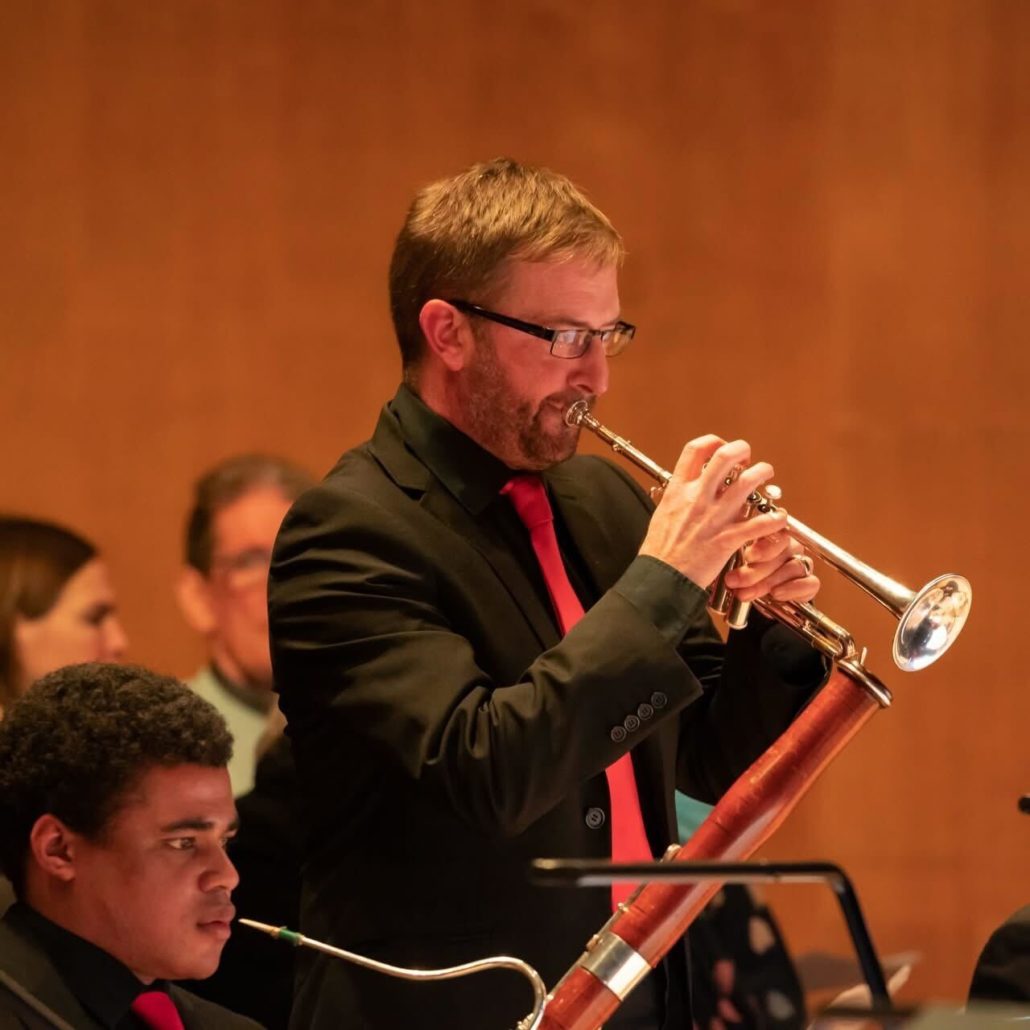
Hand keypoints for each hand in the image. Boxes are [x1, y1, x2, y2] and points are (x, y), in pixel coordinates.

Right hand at [639, 435, 787, 588]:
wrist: (661, 578)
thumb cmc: (660, 551)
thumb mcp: (662, 513)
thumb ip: (679, 497)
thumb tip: (690, 487)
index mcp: (679, 490)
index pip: (695, 450)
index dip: (713, 441)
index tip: (721, 446)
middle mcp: (697, 498)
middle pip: (725, 456)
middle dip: (743, 450)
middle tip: (748, 459)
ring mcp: (714, 518)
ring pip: (748, 482)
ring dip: (763, 474)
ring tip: (766, 477)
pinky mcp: (727, 539)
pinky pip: (759, 523)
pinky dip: (774, 519)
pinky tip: (777, 519)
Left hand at [722, 532, 820, 604]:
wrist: (737, 599)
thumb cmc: (731, 571)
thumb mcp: (725, 555)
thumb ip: (736, 539)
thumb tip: (748, 528)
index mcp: (769, 532)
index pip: (778, 528)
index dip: (766, 544)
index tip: (748, 556)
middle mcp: (787, 546)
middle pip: (786, 549)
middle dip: (759, 568)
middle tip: (735, 580)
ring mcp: (799, 563)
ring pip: (795, 566)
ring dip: (769, 582)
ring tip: (745, 593)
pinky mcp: (807, 584)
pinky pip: (811, 583)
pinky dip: (793, 589)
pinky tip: (776, 594)